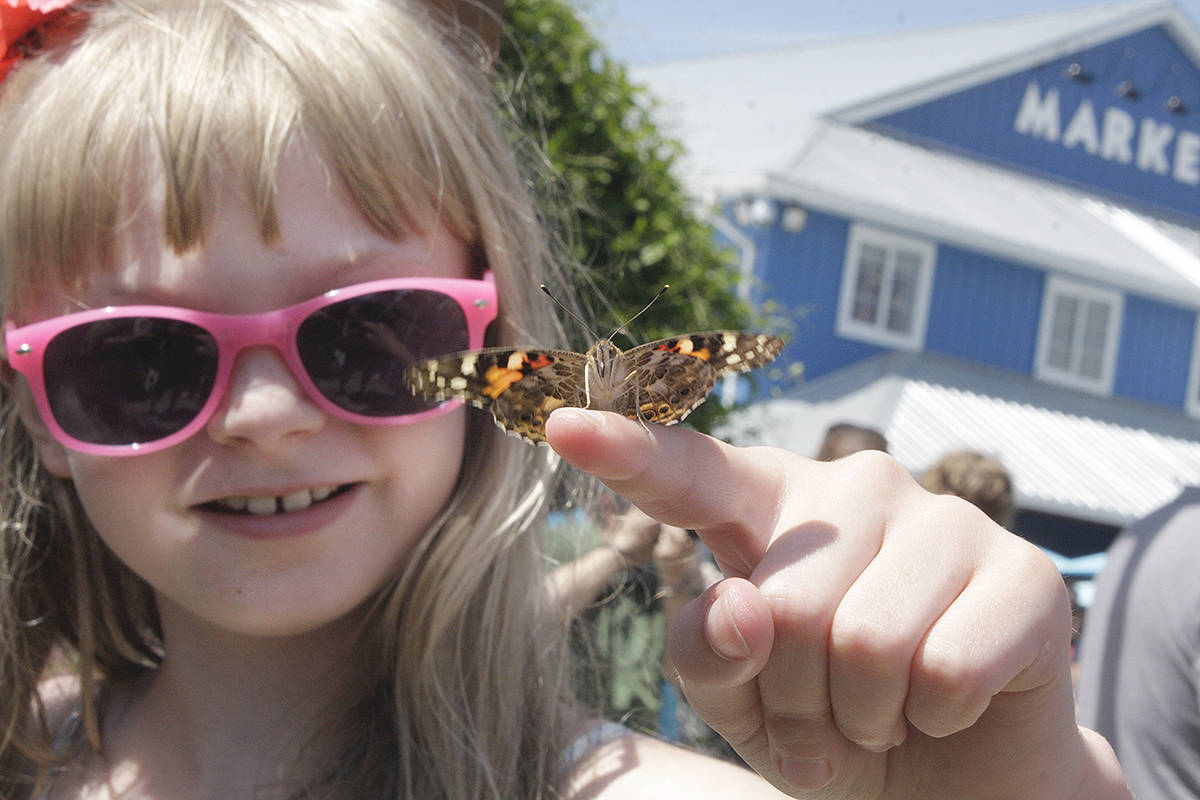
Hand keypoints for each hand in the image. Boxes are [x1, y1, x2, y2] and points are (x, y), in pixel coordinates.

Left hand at [545, 409, 1128, 799]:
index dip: (628, 448)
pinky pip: (946, 670)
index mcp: (769, 506)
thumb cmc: (828, 719)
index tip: (565, 425)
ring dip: (864, 716)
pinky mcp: (1024, 575)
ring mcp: (945, 521)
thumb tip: (743, 607)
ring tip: (883, 711)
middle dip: (798, 699)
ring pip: (864, 643)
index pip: (691, 471)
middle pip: (785, 609)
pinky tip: (947, 705)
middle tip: (829, 715)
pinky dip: (935, 719)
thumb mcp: (739, 698)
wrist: (952, 776)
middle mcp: (856, 489)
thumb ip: (707, 652)